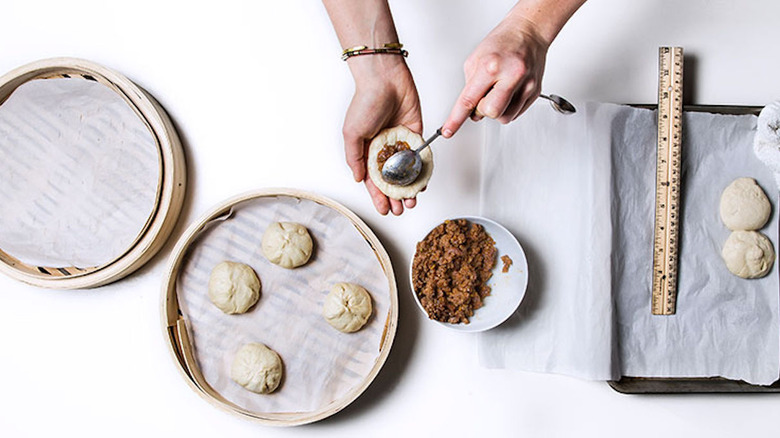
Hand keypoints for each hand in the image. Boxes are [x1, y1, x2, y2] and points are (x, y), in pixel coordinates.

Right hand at [342, 55, 421, 214]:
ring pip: (406, 172)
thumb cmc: (365, 103)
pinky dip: (421, 171)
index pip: (372, 180)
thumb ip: (355, 158)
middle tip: (400, 210)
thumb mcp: (352, 134)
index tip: (383, 209)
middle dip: (394, 196)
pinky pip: (420, 157)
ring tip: (411, 201)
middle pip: (390, 179)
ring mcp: (400, 143)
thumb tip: (358, 179)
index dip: (377, 196)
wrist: (386, 79)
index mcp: (366, 150)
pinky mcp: (415, 134)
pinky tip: (422, 183)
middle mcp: (383, 148)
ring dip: (408, 188)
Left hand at [442, 16, 548, 136]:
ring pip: (505, 117)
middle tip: (484, 96)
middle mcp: (510, 75)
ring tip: (498, 92)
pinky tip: (509, 92)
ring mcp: (526, 84)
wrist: (529, 32)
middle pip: (491, 112)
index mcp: (491, 66)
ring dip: (497, 110)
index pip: (469, 100)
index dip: (457, 119)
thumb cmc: (502, 43)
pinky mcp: (535, 91)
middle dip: (483, 110)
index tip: (449, 131)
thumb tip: (469, 110)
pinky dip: (508, 107)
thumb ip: (470, 86)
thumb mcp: (475, 59)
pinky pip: (516, 113)